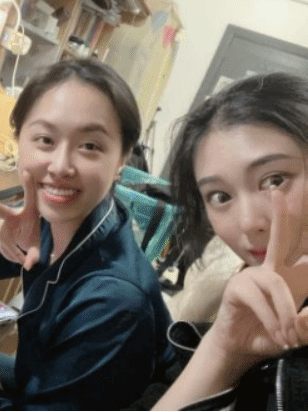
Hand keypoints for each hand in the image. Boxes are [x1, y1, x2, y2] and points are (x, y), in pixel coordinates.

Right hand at [0, 171, 39, 269]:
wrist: (19, 238)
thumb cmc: (31, 234)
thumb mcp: (37, 244)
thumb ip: (35, 254)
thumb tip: (28, 265)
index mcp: (29, 211)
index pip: (30, 197)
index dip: (28, 185)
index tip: (26, 172)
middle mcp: (12, 215)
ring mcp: (2, 225)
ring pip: (6, 243)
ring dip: (15, 254)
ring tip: (23, 258)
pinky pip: (4, 249)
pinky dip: (12, 256)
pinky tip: (17, 255)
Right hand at [210, 190, 307, 361]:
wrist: (241, 347)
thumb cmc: (271, 334)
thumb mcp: (298, 333)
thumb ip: (307, 325)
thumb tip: (303, 313)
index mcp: (291, 277)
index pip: (305, 254)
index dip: (307, 235)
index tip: (294, 202)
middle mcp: (272, 271)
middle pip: (280, 238)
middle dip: (282, 216)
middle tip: (279, 192)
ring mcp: (252, 276)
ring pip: (278, 284)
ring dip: (287, 312)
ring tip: (289, 335)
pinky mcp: (237, 288)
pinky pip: (261, 300)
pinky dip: (272, 319)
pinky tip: (276, 333)